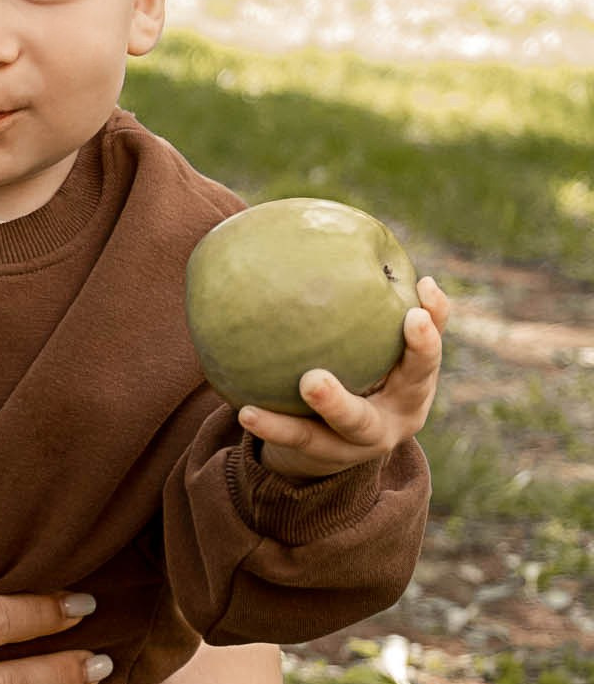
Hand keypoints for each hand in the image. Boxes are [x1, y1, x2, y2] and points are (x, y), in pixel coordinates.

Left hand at [242, 278, 449, 479]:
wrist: (321, 447)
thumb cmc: (345, 373)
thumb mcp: (358, 344)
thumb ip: (351, 304)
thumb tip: (314, 225)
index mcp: (413, 378)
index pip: (432, 344)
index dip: (437, 319)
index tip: (426, 287)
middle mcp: (401, 410)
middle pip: (415, 383)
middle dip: (418, 352)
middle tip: (408, 320)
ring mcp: (367, 440)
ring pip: (354, 424)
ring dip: (335, 402)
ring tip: (310, 380)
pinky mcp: (328, 458)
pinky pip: (299, 440)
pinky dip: (274, 426)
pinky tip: (246, 409)